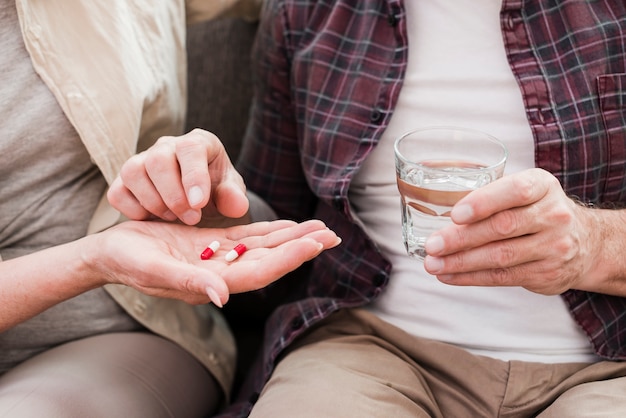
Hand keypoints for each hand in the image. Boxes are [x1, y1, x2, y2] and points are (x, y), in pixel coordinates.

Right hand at [88, 219, 340, 305]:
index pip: (261, 271)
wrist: (111, 254)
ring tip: (318, 229)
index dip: (289, 258)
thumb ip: (190, 283)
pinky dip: (268, 231)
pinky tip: (284, 226)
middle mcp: (222, 272)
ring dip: (291, 238)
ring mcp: (219, 258)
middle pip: (270, 259)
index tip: (316, 244)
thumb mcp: (155, 271)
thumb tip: (222, 296)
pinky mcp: (212, 244)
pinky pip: (247, 237)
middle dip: (300, 247)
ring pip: (263, 247)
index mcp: (213, 282)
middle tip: (333, 234)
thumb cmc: (129, 264)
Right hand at [107, 129, 248, 224]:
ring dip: (153, 202)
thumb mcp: (229, 194)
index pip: (190, 148)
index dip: (193, 176)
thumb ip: (233, 197)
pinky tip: (153, 219)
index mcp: (198, 143)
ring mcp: (142, 161)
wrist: (197, 202)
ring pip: (132, 172)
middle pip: (157, 160)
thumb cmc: (215, 192)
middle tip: (191, 218)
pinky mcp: (124, 181)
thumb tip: (236, 205)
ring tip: (173, 217)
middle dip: (173, 195)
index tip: (199, 203)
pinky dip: (133, 210)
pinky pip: (117, 192)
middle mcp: (167, 147)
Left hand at [422, 168, 599, 294]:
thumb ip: (492, 197)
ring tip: (433, 264)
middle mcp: (553, 215)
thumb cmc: (537, 211)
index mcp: (542, 186)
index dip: (484, 203)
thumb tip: (441, 213)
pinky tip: (448, 276)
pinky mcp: (546, 273)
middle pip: (503, 227)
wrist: (586, 242)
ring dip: (461, 262)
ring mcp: (553, 247)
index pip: (516, 191)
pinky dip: (471, 278)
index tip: (456, 214)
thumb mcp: (525, 192)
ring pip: (501, 256)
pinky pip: (502, 277)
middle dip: (461, 238)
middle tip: (432, 245)